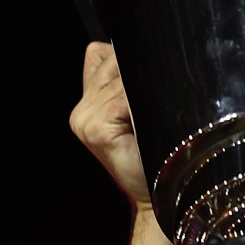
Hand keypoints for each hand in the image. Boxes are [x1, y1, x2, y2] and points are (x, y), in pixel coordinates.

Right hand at [70, 40, 176, 244]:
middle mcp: (82, 109)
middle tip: (162, 96)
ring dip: (148, 90)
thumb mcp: (142, 114)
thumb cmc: (157, 155)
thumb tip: (144, 50)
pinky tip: (151, 122)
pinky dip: (144, 105)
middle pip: (114, 61)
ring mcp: (85, 118)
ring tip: (159, 113)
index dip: (131, 58)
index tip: (155, 64)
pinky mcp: (96, 128)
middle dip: (142, 72)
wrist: (157, 195)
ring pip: (123, 79)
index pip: (101, 55)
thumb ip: (130, 84)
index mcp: (89, 101)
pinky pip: (126, 98)